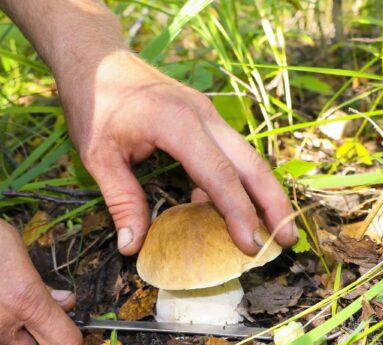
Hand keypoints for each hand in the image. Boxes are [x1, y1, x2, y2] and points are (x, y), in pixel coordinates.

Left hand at [0, 0, 296, 255]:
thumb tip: (132, 246)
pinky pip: (230, 153)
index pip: (218, 174)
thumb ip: (121, 200)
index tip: (250, 244)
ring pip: (247, 156)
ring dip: (262, 192)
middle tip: (286, 240)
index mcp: (177, 123)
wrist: (97, 59)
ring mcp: (208, 114)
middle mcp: (203, 116)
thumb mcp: (98, 155)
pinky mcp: (204, 118)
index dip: (238, 212)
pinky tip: (228, 210)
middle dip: (272, 203)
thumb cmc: (95, 103)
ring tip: (271, 229)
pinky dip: (237, 181)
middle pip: (250, 162)